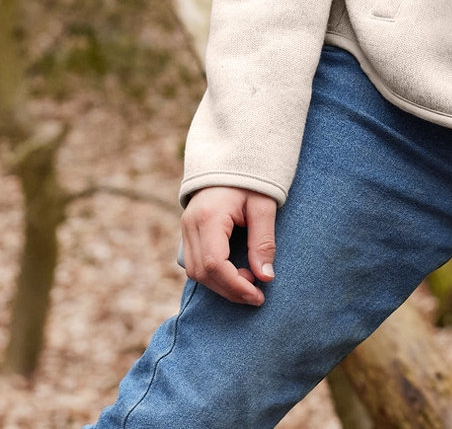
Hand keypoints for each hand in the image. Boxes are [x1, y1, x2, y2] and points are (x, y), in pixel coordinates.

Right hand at [180, 185, 277, 304]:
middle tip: (256, 295)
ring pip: (195, 272)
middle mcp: (190, 224)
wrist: (232, 157)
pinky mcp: (187, 231)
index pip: (214, 264)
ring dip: (221, 285)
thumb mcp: (264, 207)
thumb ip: (264, 242)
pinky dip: (213, 275)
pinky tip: (234, 274)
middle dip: (229, 290)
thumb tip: (265, 278)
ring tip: (248, 282)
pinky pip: (195, 263)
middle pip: (202, 273)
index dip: (235, 285)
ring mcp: (185, 228)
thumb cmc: (251, 180)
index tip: (257, 295)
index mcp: (209, 217)